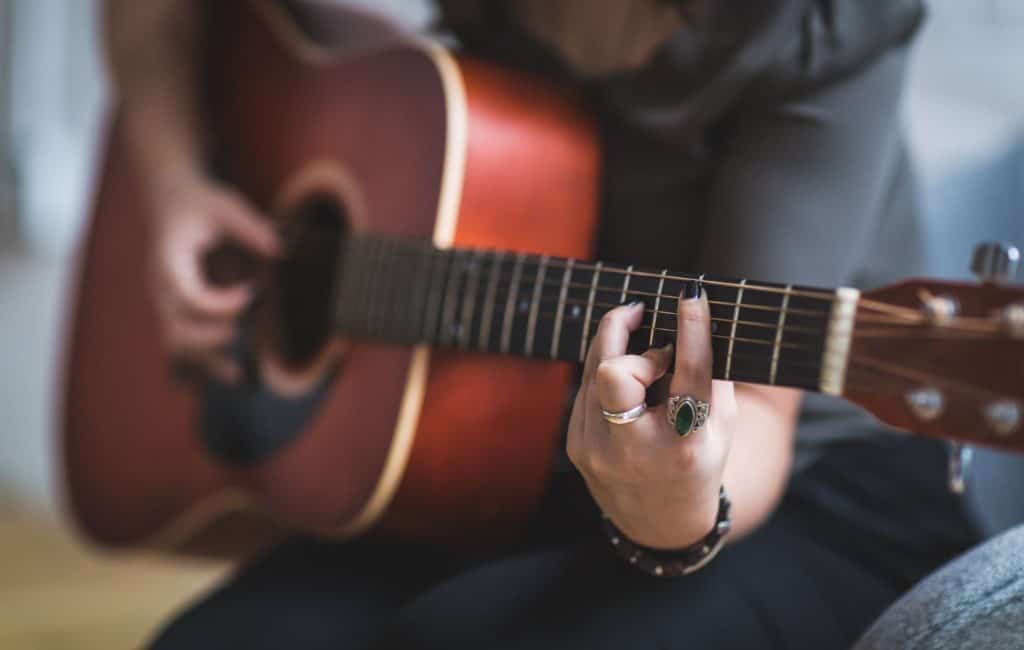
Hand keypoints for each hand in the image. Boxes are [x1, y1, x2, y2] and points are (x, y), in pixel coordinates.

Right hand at [148, 172, 281, 382]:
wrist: (171, 203)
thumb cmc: (201, 204)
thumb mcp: (227, 205)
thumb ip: (253, 228)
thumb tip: (282, 250)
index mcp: (170, 258)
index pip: (186, 293)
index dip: (220, 303)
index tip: (254, 293)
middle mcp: (162, 286)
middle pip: (176, 328)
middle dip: (211, 338)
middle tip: (244, 331)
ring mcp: (166, 303)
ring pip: (176, 344)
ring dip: (207, 361)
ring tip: (240, 375)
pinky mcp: (176, 312)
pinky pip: (181, 347)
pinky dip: (200, 364)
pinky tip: (228, 377)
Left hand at [567, 288, 738, 548]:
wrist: (658, 522)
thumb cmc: (699, 461)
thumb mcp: (721, 427)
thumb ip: (711, 375)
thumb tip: (694, 316)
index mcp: (685, 446)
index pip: (689, 376)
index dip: (692, 330)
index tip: (691, 295)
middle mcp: (637, 449)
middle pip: (615, 371)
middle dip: (625, 333)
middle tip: (644, 314)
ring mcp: (597, 449)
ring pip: (593, 368)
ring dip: (616, 345)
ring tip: (639, 340)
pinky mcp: (575, 443)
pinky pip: (585, 386)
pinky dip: (605, 370)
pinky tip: (625, 376)